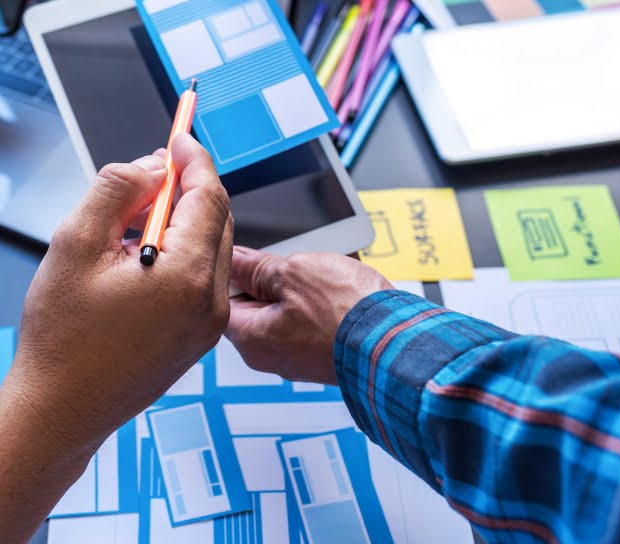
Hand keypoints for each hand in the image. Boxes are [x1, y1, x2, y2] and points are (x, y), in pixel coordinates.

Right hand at [1, 134, 233, 452]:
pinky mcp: (197, 341)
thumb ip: (116, 189)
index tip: (178, 136)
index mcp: (186, 276)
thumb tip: (151, 167)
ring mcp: (207, 326)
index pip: (208, 195)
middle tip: (148, 175)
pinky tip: (136, 260)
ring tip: (128, 224)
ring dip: (181, 222)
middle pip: (216, 219)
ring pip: (211, 248)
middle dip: (187, 188)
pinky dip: (180, 255)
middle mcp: (210, 302)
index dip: (193, 158)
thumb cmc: (60, 337)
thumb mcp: (75, 243)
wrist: (57, 411)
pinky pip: (202, 280)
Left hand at [224, 247, 391, 384]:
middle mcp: (268, 358)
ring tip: (317, 278)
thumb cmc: (347, 312)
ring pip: (281, 314)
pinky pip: (305, 326)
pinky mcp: (320, 357)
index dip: (234, 273)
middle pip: (250, 308)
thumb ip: (257, 266)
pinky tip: (332, 294)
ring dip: (294, 292)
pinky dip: (314, 308)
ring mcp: (295, 360)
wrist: (397, 341)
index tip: (249, 258)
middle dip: (266, 282)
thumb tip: (235, 259)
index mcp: (250, 339)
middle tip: (288, 265)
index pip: (222, 300)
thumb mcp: (294, 271)